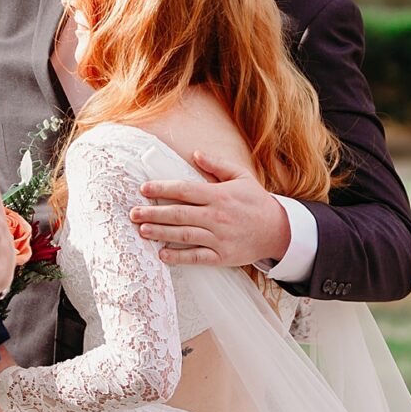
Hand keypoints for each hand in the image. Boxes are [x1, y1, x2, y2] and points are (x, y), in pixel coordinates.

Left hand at [130, 152, 290, 267]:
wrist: (277, 230)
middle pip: (179, 214)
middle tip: (133, 212)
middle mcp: (216, 216)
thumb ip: (217, 165)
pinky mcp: (222, 257)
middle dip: (154, 212)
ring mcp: (219, 238)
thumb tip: (195, 154)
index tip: (144, 188)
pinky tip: (162, 254)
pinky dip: (178, 257)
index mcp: (219, 195)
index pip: (185, 190)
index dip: (162, 189)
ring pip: (184, 235)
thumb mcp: (241, 176)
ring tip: (142, 230)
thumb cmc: (256, 201)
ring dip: (160, 233)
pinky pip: (197, 257)